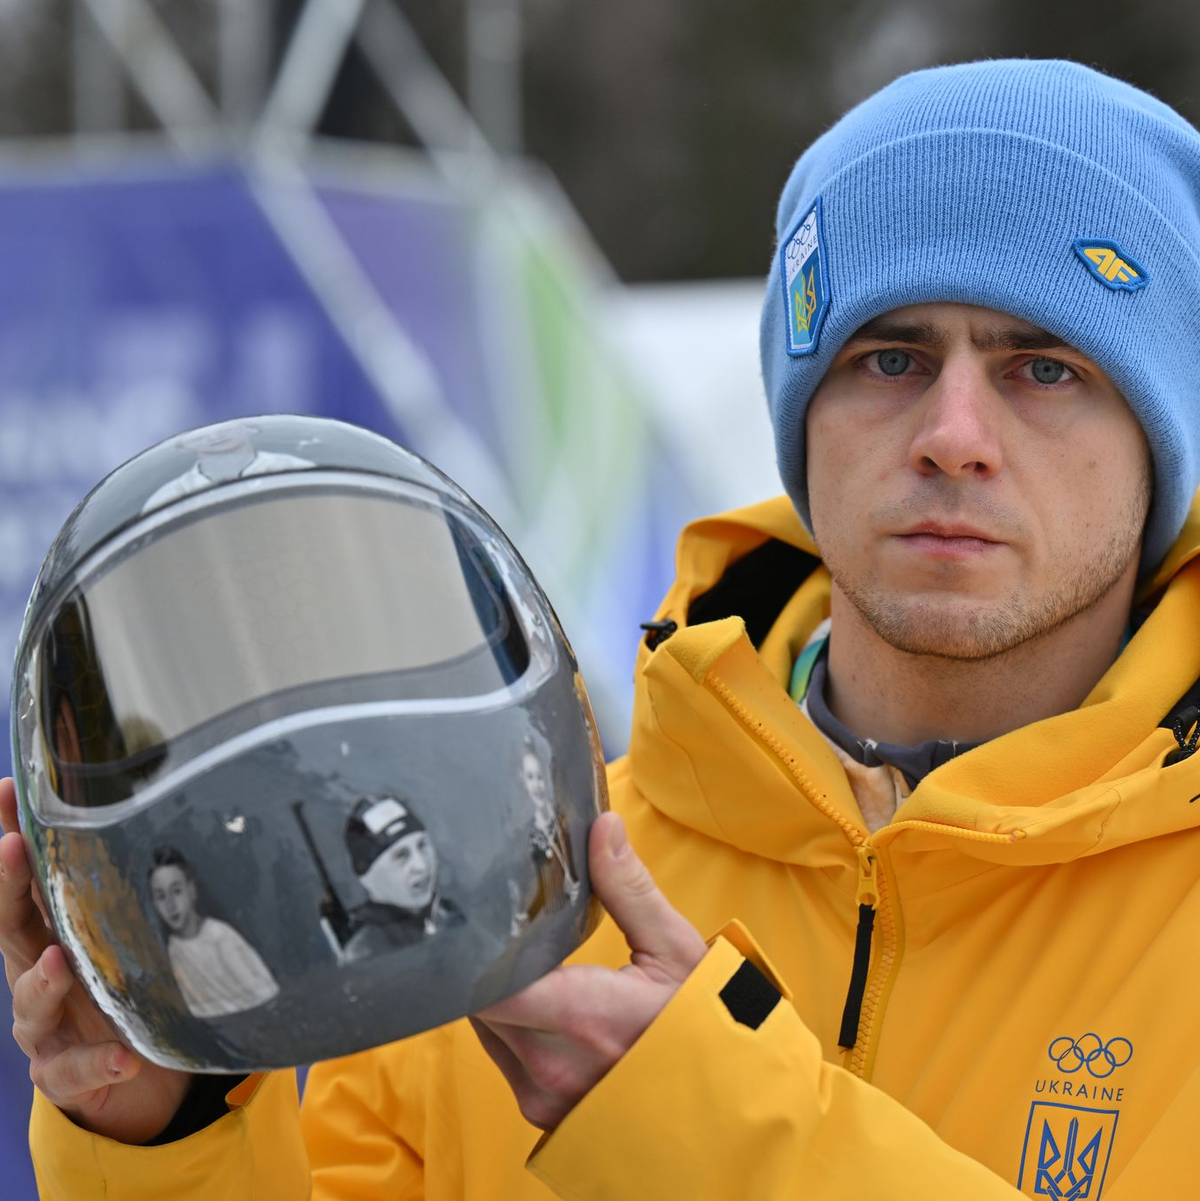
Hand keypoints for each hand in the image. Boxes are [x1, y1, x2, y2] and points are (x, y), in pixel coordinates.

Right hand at [1, 777, 191, 1142]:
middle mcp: (37, 973)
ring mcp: (45, 1027)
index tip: (6, 788)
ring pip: (30, 1002)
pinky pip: (75, 1070)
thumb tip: (174, 814)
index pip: (26, 881)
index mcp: (51, 934)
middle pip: (10, 927)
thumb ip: (134, 891)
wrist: (130, 1073)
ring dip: (43, 980)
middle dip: (5, 887)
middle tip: (9, 848)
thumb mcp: (127, 934)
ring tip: (60, 963)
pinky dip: (98, 1063)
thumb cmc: (125, 987)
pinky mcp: (64, 1073)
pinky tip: (124, 1058)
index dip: (11, 837)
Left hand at [472, 812, 706, 1129]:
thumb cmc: (705, 1027)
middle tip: (506, 924)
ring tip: (526, 960)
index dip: (472, 950)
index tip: (480, 915)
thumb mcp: (677, 950)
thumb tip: (603, 827)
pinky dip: (510, 1024)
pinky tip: (541, 1001)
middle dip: (486, 961)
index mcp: (584, 1017)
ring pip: (484, 1028)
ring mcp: (543, 1096)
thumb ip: (630, 888)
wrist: (725, 1111)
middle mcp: (552, 1065)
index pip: (484, 986)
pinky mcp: (539, 1113)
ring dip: (497, 993)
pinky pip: (500, 1055)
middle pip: (476, 1000)